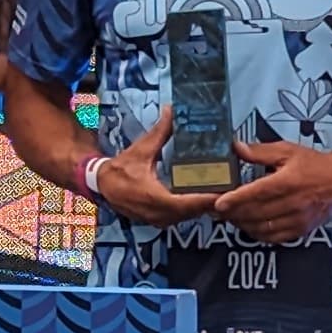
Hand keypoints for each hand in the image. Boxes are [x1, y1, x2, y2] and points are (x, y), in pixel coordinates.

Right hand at [86, 112, 216, 229]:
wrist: (101, 185)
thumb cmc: (120, 169)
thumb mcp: (141, 149)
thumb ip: (160, 132)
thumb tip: (171, 111)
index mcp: (155, 198)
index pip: (188, 203)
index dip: (207, 199)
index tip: (225, 191)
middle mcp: (159, 214)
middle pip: (193, 212)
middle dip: (211, 201)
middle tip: (229, 186)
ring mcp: (159, 220)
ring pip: (188, 217)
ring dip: (203, 206)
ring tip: (220, 190)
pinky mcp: (158, 221)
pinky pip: (181, 217)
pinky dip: (192, 208)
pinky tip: (202, 196)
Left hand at [214, 133, 331, 242]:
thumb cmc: (314, 164)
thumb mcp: (288, 151)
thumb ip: (260, 151)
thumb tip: (236, 147)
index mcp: (288, 181)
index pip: (256, 193)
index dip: (234, 200)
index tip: (217, 203)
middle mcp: (293, 203)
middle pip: (255, 213)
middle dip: (232, 213)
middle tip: (216, 210)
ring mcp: (297, 219)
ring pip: (262, 227)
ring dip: (242, 224)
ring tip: (229, 216)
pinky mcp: (301, 230)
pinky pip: (273, 237)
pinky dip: (257, 234)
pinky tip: (248, 226)